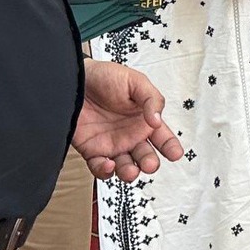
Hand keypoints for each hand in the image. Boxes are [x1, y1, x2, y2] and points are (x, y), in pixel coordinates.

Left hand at [76, 60, 185, 181]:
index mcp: (144, 119)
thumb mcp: (136, 82)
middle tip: (150, 164)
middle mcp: (131, 135)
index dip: (170, 147)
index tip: (175, 154)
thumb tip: (158, 121)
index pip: (162, 137)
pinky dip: (105, 171)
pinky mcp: (93, 151)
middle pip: (145, 156)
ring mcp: (112, 144)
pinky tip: (109, 164)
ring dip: (130, 172)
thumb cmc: (105, 77)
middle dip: (150, 163)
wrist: (74, 81)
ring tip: (131, 171)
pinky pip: (101, 167)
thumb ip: (152, 99)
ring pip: (125, 166)